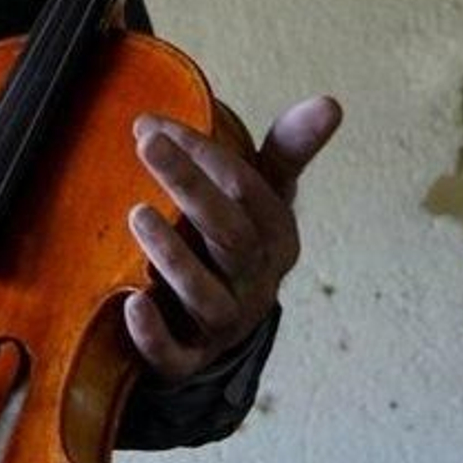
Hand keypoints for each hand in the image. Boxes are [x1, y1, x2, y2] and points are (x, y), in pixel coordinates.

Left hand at [124, 94, 341, 380]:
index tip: (154, 123)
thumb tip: (332, 102)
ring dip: (174, 256)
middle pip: (231, 236)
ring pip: (207, 297)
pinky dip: (153, 334)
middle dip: (191, 187)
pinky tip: (130, 304)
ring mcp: (223, 326)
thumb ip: (287, 151)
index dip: (205, 153)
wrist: (216, 332)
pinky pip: (175, 356)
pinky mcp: (187, 360)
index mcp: (276, 240)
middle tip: (147, 145)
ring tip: (137, 214)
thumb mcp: (265, 198)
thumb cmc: (237, 245)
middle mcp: (255, 284)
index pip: (250, 191)